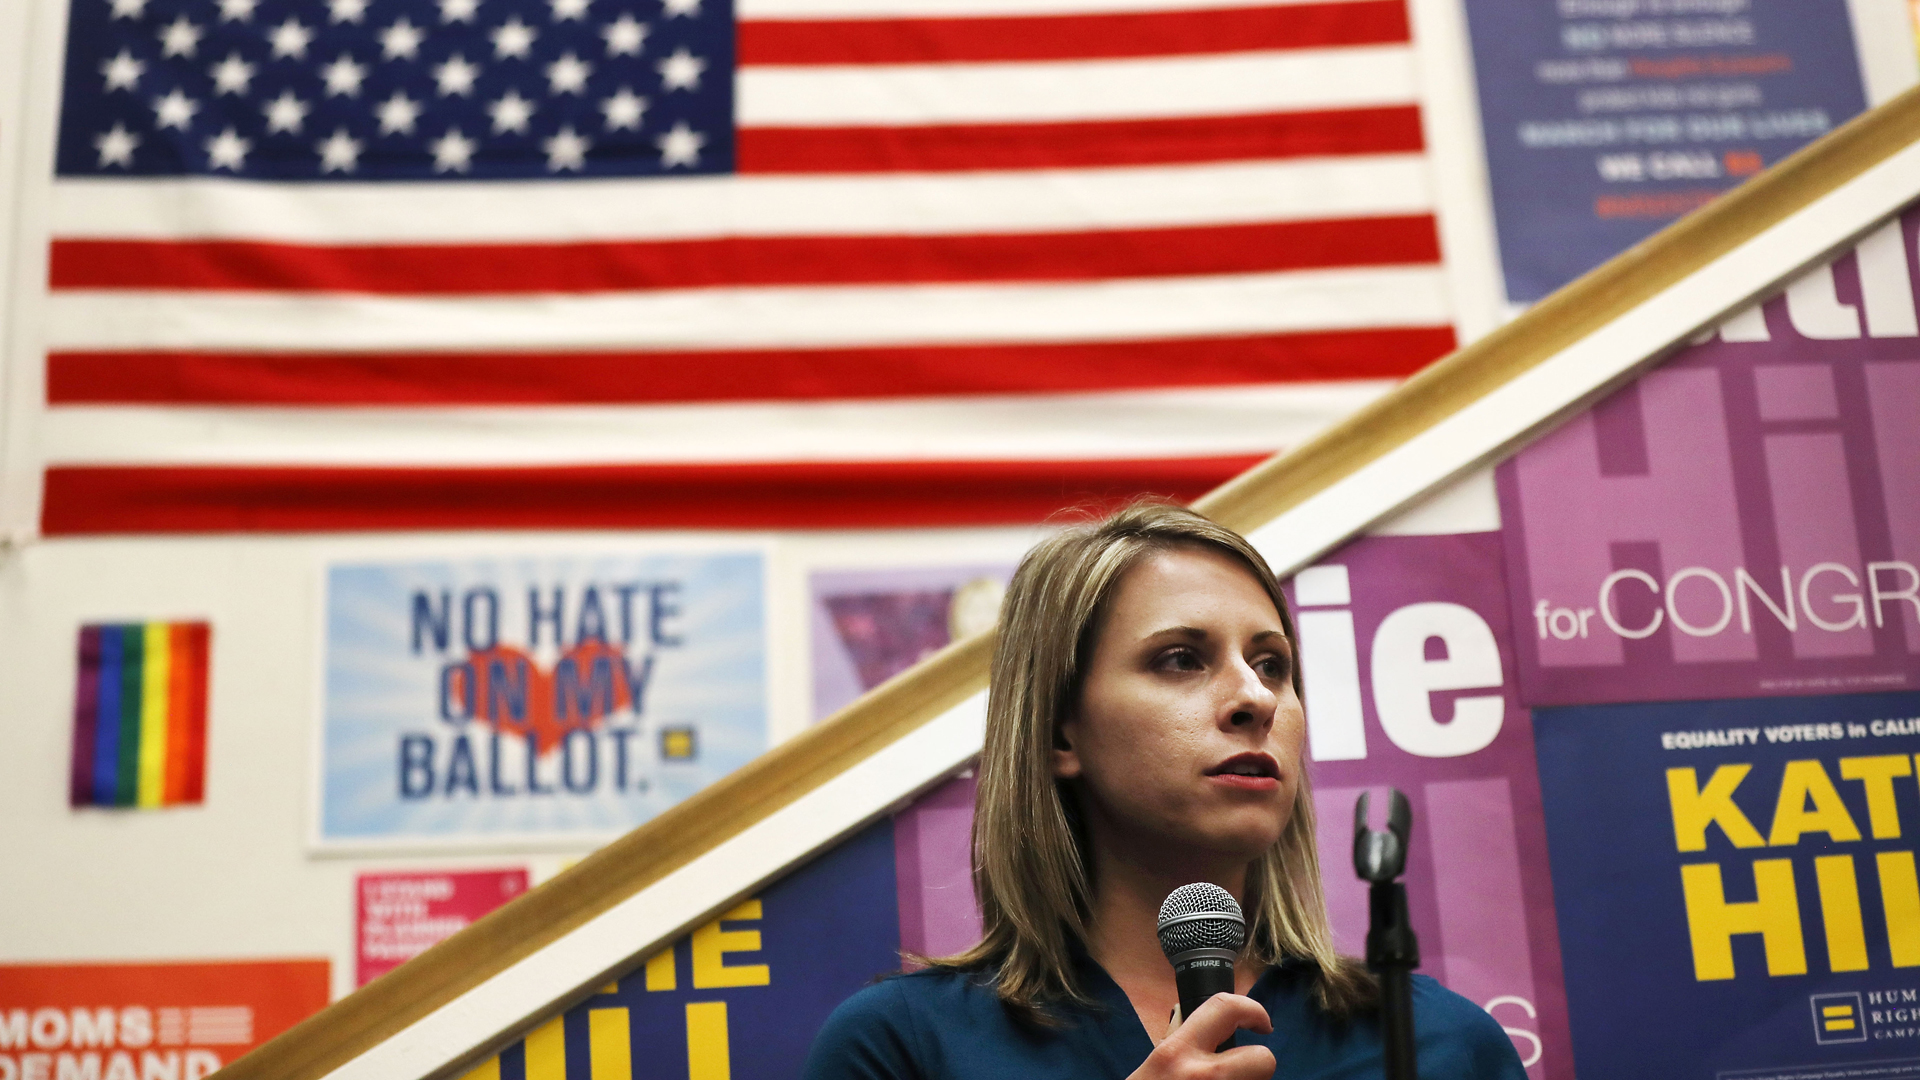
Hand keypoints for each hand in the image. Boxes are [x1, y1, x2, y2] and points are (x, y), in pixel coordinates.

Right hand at [1129, 994, 1274, 1079]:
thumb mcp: (1154, 1067)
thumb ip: (1181, 1046)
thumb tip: (1207, 1026)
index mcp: (1175, 1054)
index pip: (1225, 1008)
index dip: (1252, 1010)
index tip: (1260, 1024)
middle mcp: (1202, 1077)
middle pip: (1263, 1060)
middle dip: (1257, 1066)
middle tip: (1240, 1073)